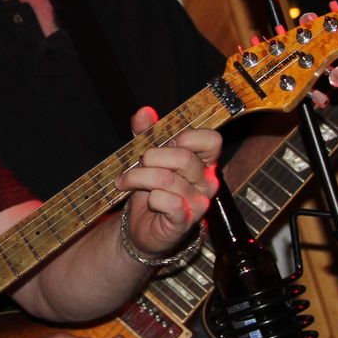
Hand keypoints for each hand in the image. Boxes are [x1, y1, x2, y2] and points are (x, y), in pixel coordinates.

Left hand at [115, 106, 219, 258]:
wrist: (142, 225)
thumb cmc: (151, 188)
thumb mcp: (147, 156)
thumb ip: (147, 133)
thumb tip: (145, 112)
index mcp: (203, 161)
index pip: (211, 140)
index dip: (186, 136)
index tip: (165, 141)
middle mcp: (206, 181)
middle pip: (184, 157)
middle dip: (152, 156)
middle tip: (137, 163)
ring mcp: (198, 203)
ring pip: (167, 179)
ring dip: (139, 177)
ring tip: (126, 180)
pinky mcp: (184, 221)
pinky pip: (169, 202)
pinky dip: (152, 198)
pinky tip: (147, 199)